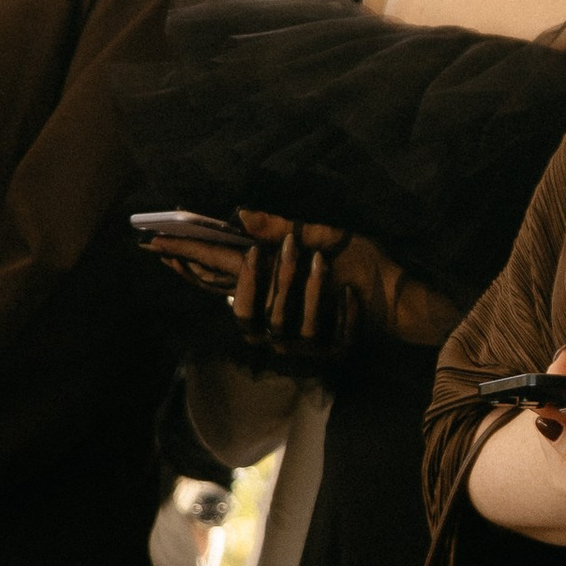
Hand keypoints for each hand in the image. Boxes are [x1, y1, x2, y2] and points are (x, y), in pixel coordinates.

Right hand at [185, 213, 454, 359]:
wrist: (406, 298)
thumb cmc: (362, 266)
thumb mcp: (325, 238)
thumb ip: (283, 228)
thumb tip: (238, 212)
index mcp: (268, 293)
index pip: (217, 281)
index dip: (190, 265)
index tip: (160, 244)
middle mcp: (277, 325)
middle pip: (245, 315)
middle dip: (263, 280)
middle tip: (284, 247)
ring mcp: (303, 344)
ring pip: (284, 326)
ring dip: (305, 290)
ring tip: (322, 260)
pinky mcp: (333, 353)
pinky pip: (327, 336)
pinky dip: (340, 312)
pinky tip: (351, 293)